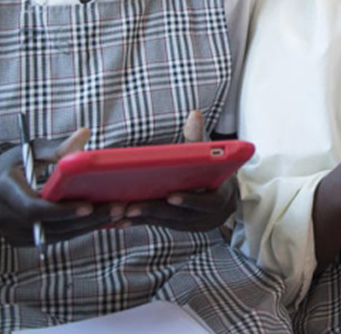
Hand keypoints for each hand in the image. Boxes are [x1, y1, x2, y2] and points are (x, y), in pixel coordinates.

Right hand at [0, 127, 113, 245]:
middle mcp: (6, 218)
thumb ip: (56, 147)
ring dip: (88, 226)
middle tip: (117, 208)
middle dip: (85, 219)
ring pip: (56, 235)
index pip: (33, 208)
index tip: (89, 205)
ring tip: (117, 213)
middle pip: (50, 226)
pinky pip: (55, 237)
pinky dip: (79, 230)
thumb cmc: (11, 166)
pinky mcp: (23, 242)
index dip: (61, 210)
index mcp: (4, 191)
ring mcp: (13, 234)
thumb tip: (85, 134)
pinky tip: (102, 219)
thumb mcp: (28, 151)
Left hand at [120, 110, 236, 233]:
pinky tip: (118, 222)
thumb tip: (194, 114)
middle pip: (176, 215)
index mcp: (216, 199)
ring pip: (161, 221)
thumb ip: (199, 139)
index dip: (188, 199)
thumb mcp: (212, 157)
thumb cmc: (214, 174)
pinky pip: (153, 224)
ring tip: (120, 212)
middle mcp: (202, 217)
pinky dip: (137, 223)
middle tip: (131, 207)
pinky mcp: (172, 226)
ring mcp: (186, 224)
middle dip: (153, 210)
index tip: (170, 196)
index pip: (204, 202)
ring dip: (140, 218)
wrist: (222, 203)